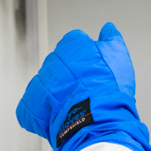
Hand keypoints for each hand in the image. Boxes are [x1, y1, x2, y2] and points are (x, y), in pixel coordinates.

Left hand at [16, 22, 150, 150]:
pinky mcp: (31, 105)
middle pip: (61, 63)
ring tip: (76, 105)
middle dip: (71, 75)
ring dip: (59, 92)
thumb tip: (108, 28)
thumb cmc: (108, 89)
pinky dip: (45, 112)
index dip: (86, 57)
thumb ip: (111, 38)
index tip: (93, 69)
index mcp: (71, 45)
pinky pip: (35, 106)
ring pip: (49, 84)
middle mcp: (52, 60)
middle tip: (87, 89)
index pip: (75, 43)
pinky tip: (61, 115)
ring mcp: (40, 82)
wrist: (96, 121)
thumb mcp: (119, 56)